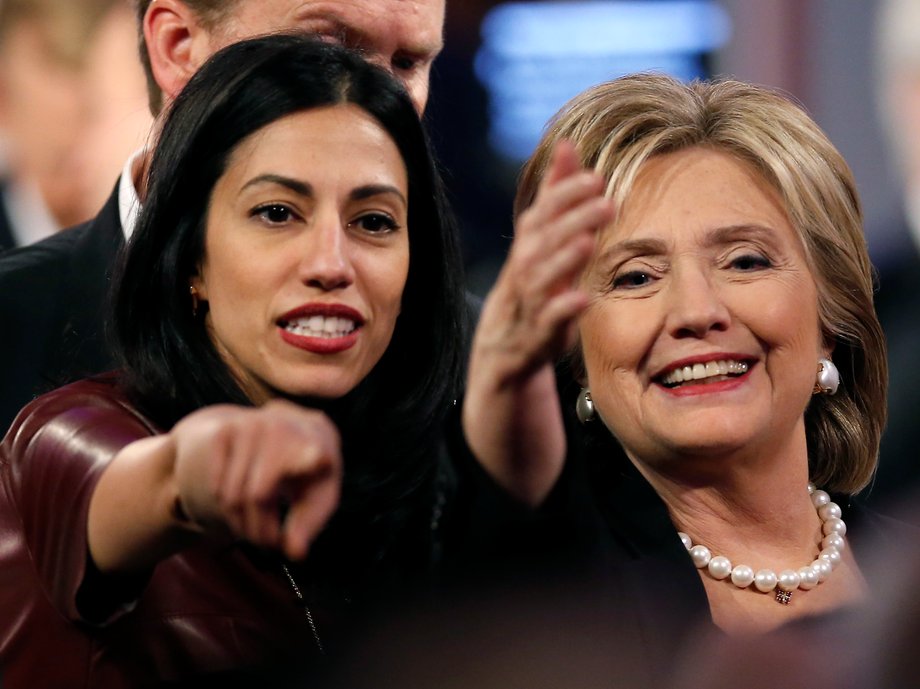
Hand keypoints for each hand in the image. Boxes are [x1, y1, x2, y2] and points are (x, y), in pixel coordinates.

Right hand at [171, 399, 341, 560]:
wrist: (289, 429)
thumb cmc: (309, 472)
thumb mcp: (319, 497)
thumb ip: (309, 525)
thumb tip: (295, 553)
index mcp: (315, 446)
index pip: (312, 451)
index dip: (312, 457)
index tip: (318, 458)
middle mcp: (281, 430)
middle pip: (257, 497)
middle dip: (260, 531)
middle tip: (270, 544)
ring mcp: (249, 426)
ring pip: (232, 496)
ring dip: (242, 525)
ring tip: (259, 528)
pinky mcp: (224, 432)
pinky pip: (217, 487)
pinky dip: (227, 509)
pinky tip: (244, 506)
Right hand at [463, 140, 613, 504]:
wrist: (494, 413)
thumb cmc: (524, 345)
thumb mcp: (544, 292)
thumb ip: (557, 238)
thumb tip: (570, 180)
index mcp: (517, 279)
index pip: (533, 227)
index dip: (559, 196)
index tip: (595, 174)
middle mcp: (508, 299)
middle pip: (531, 250)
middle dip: (563, 218)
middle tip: (603, 195)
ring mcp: (506, 333)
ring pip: (527, 290)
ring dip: (558, 260)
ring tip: (589, 235)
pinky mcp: (511, 368)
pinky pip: (532, 342)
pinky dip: (556, 318)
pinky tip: (580, 300)